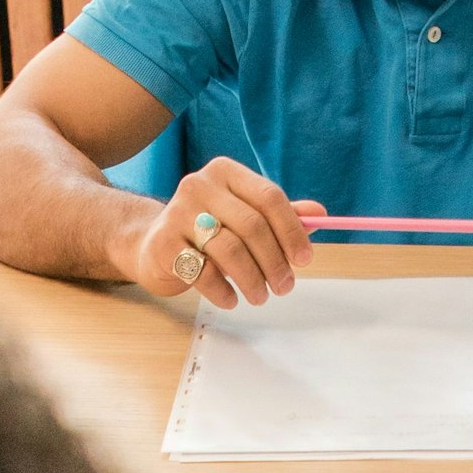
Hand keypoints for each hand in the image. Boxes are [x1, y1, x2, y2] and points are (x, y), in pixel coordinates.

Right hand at [124, 157, 326, 309]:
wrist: (152, 245)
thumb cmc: (206, 230)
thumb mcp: (243, 217)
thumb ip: (280, 215)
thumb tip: (320, 213)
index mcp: (225, 173)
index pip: (269, 196)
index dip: (291, 230)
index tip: (304, 259)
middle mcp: (199, 185)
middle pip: (252, 225)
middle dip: (275, 261)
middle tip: (285, 286)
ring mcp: (177, 213)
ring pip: (230, 250)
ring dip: (253, 280)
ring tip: (260, 296)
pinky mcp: (163, 243)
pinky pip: (204, 272)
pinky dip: (224, 291)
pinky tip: (231, 299)